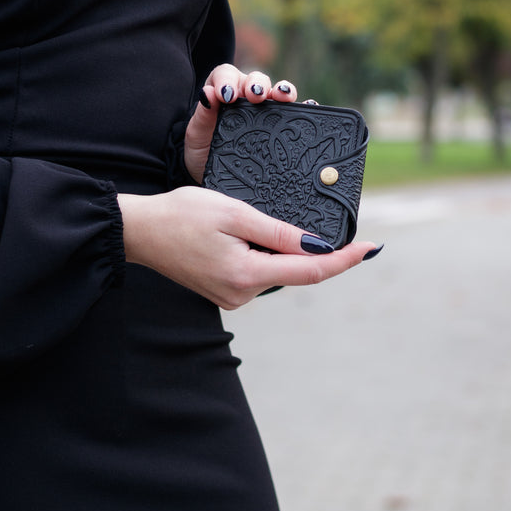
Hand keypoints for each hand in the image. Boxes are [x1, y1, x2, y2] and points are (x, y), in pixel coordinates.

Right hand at [120, 186, 381, 309]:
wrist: (139, 231)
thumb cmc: (182, 214)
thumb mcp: (234, 212)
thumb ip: (278, 231)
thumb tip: (319, 245)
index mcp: (246, 274)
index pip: (310, 270)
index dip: (344, 260)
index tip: (371, 247)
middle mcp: (241, 294)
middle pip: (294, 270)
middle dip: (307, 246)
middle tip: (298, 218)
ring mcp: (232, 297)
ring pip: (275, 270)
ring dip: (279, 248)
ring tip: (243, 220)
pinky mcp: (224, 293)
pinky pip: (257, 272)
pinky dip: (262, 254)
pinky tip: (238, 234)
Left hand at [183, 64, 297, 183]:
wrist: (214, 175)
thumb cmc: (203, 151)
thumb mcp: (196, 135)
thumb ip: (202, 115)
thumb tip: (208, 93)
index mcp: (223, 91)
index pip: (226, 74)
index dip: (228, 80)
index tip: (226, 96)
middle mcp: (246, 96)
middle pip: (256, 79)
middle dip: (257, 84)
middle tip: (255, 96)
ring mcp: (266, 109)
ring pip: (278, 91)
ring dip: (282, 90)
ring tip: (282, 97)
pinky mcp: (281, 124)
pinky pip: (295, 111)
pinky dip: (304, 106)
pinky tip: (308, 107)